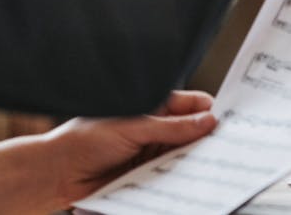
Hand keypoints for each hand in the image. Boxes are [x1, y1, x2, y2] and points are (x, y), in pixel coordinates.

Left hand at [0, 91, 216, 214]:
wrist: (56, 174)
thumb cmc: (86, 139)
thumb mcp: (133, 127)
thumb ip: (171, 127)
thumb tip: (208, 120)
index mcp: (153, 106)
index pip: (191, 105)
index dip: (211, 111)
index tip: (234, 120)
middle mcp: (155, 129)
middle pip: (193, 133)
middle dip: (210, 138)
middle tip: (234, 146)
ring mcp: (152, 155)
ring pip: (185, 157)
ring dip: (198, 162)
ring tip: (220, 167)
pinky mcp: (147, 178)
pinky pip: (172, 178)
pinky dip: (183, 181)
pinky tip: (196, 184)